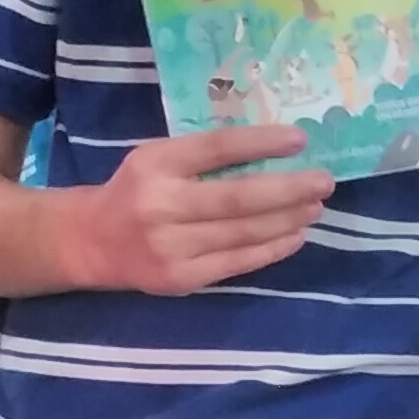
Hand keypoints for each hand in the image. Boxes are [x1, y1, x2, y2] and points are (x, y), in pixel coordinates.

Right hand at [63, 126, 330, 294]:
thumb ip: (204, 155)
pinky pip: (238, 263)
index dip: (262, 142)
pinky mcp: (182, 279)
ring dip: (287, 219)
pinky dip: (272, 249)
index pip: (217, 148)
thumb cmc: (137, 190)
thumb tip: (275, 150)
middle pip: (237, 197)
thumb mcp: (158, 158)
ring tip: (315, 207)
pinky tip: (296, 235)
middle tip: (324, 182)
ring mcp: (170, 247)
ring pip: (243, 233)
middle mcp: (160, 205)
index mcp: (154, 163)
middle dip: (289, 189)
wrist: (94, 242)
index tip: (301, 139)